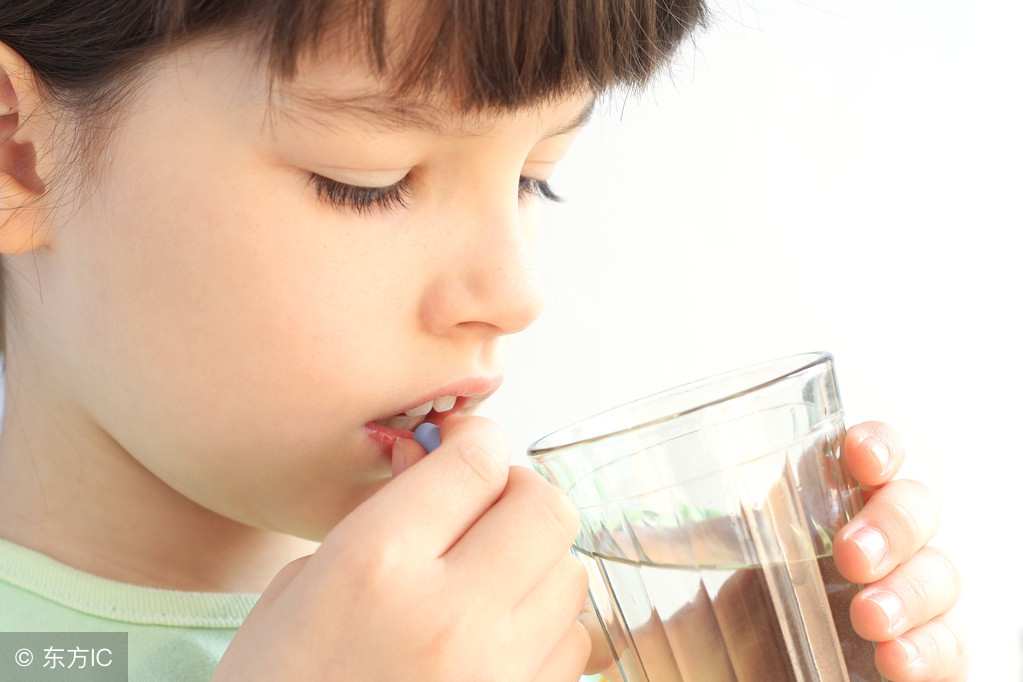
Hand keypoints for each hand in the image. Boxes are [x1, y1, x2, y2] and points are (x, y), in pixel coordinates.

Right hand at [211, 415, 590, 681]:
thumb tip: (436, 468)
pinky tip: (499, 634)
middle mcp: (448, 613)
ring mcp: (495, 670)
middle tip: (486, 507)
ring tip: (490, 576)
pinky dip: (546, 625)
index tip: (463, 449)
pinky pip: (572, 641)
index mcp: (378, 564)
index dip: (476, 441)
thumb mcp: (299, 588)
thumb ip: (379, 521)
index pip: (477, 461)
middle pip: (545, 507)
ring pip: (570, 571)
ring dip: (537, 559)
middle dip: (520, 492)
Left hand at [582, 421, 967, 681]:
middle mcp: (860, 552)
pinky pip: (951, 648)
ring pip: (939, 574)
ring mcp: (892, 605)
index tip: (853, 453)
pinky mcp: (912, 659)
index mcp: (807, 517)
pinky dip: (934, 649)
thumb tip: (560, 524)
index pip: (862, 460)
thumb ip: (638, 550)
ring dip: (913, 588)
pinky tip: (894, 659)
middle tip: (848, 554)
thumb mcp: (673, 586)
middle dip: (893, 521)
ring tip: (867, 615)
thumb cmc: (710, 640)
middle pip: (912, 509)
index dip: (872, 446)